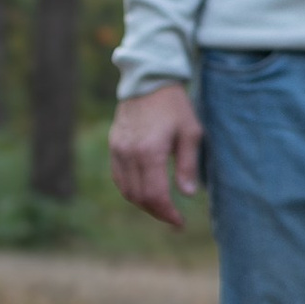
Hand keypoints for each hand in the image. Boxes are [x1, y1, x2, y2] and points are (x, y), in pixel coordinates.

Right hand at [109, 81, 204, 229]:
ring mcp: (118, 150)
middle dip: (157, 212)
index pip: (155, 195)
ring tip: (161, 207)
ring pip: (126, 190)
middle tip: (173, 218)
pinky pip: (118, 177)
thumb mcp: (190, 132)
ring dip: (143, 204)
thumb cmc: (174, 106)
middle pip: (139, 197)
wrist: (148, 81)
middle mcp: (129, 153)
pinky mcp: (114, 146)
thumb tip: (187, 194)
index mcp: (150, 152)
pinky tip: (145, 192)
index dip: (167, 214)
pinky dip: (131, 190)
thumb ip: (187, 165)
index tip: (180, 222)